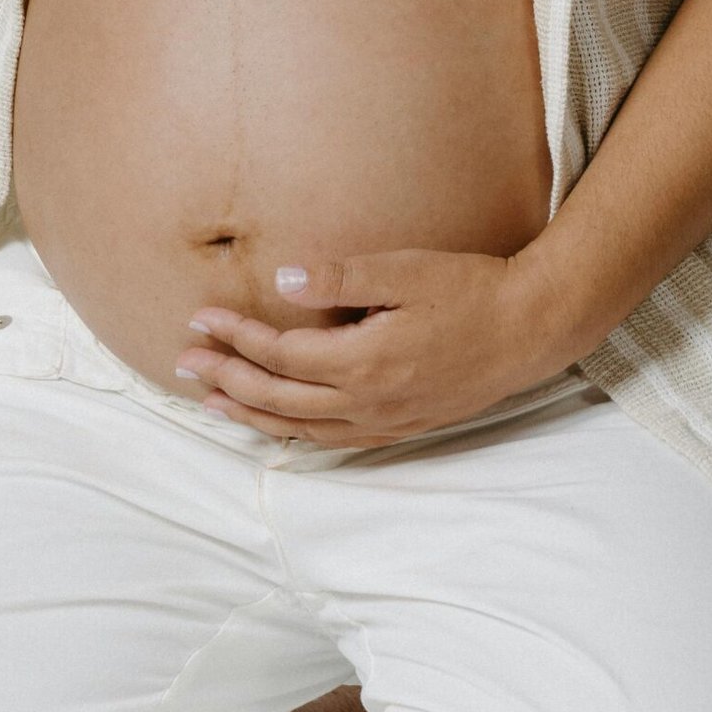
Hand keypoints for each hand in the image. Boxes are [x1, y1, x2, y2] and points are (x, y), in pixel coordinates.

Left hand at [174, 246, 571, 444]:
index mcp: (362, 361)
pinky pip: (332, 440)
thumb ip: (342, 277)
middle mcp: (366, 401)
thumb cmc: (470, 290)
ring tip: (211, 402)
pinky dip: (294, 434)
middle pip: (278, 397)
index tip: (200, 319)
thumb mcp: (406, 270)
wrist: (529, 330)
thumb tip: (283, 280)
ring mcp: (383, 421)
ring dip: (251, 414)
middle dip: (226, 379)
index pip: (280, 354)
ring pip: (300, 428)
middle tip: (182, 363)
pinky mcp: (400, 426)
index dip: (235, 337)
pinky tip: (278, 425)